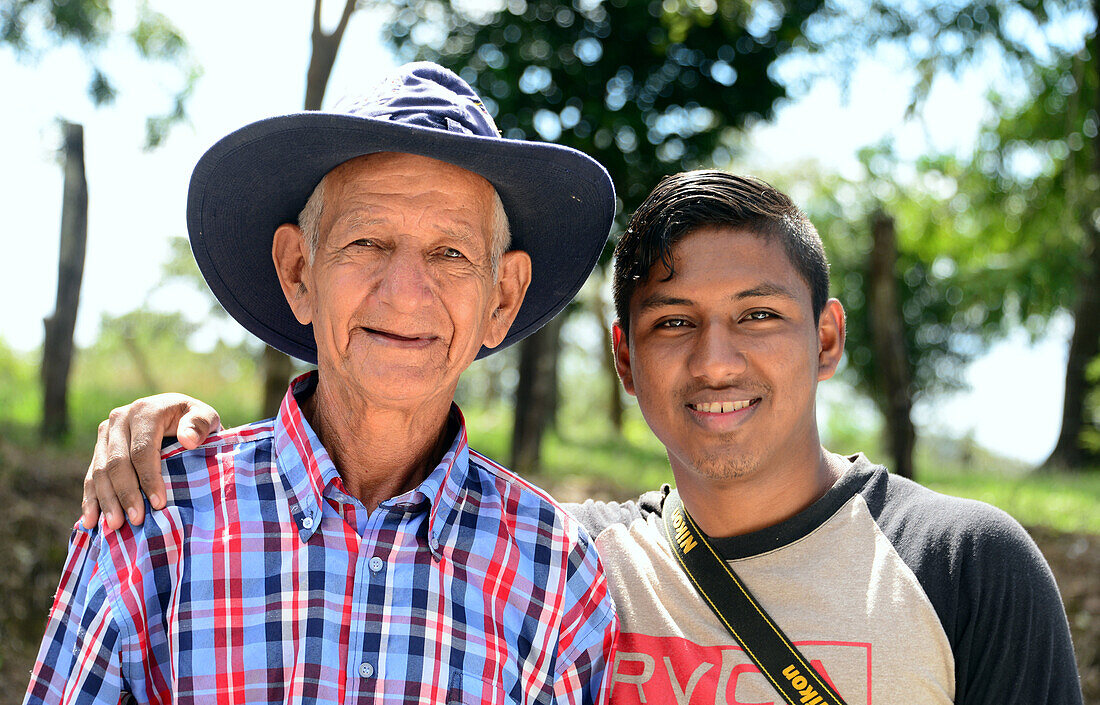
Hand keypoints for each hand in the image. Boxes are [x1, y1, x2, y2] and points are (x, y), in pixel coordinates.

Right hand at [82, 394, 220, 530]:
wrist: (176, 414)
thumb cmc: (194, 421)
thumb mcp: (206, 416)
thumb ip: (200, 424)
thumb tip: (188, 440)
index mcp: (145, 411)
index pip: (142, 450)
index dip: (148, 478)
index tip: (159, 504)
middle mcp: (119, 419)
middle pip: (116, 463)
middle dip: (125, 494)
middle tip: (136, 520)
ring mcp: (105, 434)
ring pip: (99, 471)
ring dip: (106, 501)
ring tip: (115, 526)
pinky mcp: (99, 448)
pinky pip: (90, 476)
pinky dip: (90, 499)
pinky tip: (90, 521)